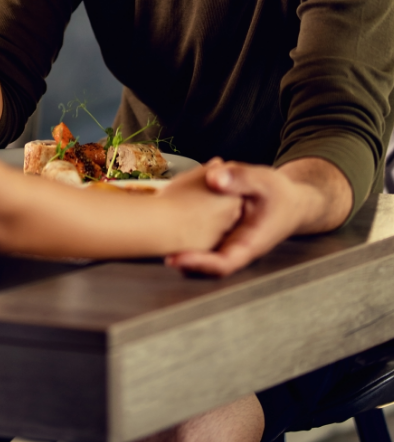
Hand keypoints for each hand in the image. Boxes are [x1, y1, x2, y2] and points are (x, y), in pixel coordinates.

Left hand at [165, 157, 351, 276]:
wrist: (290, 201)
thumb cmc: (279, 194)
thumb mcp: (263, 181)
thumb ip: (240, 179)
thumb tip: (214, 176)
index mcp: (249, 244)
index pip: (223, 263)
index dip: (198, 264)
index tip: (174, 259)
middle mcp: (235, 248)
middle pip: (206, 264)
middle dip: (180, 259)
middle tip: (151, 248)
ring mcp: (226, 242)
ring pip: (200, 252)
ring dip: (178, 246)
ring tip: (151, 235)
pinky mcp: (219, 233)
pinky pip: (200, 238)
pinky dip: (183, 232)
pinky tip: (166, 216)